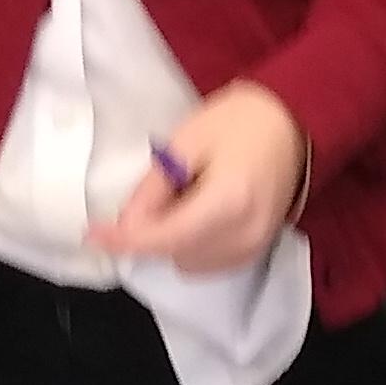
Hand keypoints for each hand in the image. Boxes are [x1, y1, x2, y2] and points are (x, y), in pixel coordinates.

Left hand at [91, 82, 306, 275]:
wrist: (294, 124)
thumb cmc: (240, 122)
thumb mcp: (187, 141)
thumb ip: (152, 187)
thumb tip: (125, 225)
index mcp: (228, 202)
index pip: (163, 238)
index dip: (123, 240)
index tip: (91, 234)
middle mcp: (243, 235)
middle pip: (172, 253)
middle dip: (151, 231)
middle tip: (161, 189)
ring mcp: (254, 248)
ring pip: (186, 262)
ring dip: (171, 239)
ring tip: (186, 196)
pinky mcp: (256, 252)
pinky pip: (206, 262)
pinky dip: (190, 244)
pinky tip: (199, 211)